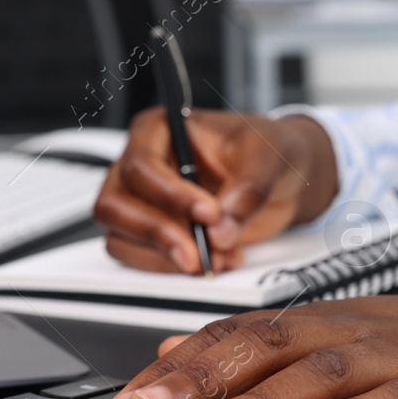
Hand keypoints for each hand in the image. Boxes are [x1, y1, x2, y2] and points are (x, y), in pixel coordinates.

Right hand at [94, 108, 337, 273]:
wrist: (282, 180)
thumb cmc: (267, 151)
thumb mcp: (267, 156)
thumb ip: (247, 189)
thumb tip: (219, 231)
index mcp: (160, 129)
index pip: (141, 165)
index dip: (170, 194)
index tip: (208, 214)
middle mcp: (141, 165)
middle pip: (115, 204)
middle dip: (158, 234)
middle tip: (199, 253)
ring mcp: (140, 202)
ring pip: (119, 236)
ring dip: (165, 257)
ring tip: (215, 259)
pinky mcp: (149, 234)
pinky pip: (138, 258)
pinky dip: (172, 268)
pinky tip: (213, 261)